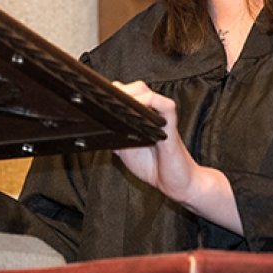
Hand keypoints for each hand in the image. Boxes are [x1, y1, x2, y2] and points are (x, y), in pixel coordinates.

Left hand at [112, 80, 241, 233]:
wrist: (175, 184)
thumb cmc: (153, 167)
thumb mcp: (126, 152)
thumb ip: (115, 137)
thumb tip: (98, 129)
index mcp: (142, 118)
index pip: (127, 94)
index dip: (114, 92)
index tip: (97, 97)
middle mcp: (153, 114)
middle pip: (136, 88)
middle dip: (119, 91)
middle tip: (104, 100)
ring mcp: (162, 119)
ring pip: (147, 93)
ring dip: (130, 94)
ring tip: (117, 103)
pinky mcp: (171, 127)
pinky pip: (165, 106)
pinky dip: (150, 102)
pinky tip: (138, 108)